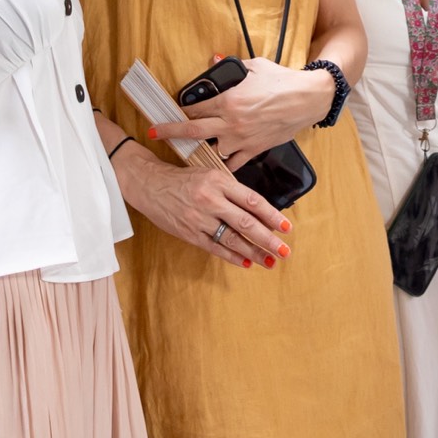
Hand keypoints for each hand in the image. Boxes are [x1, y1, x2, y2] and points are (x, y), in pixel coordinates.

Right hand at [116, 147, 290, 268]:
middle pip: (246, 222)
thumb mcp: (211, 175)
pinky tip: (245, 262)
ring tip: (269, 261)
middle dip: (268, 239)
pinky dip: (231, 256)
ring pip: (232, 238)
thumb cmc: (185, 179)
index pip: (253, 201)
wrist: (150, 184)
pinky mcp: (189, 233)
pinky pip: (214, 247)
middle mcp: (211, 200)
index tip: (286, 227)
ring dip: (253, 252)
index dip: (272, 215)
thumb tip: (259, 210)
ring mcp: (199, 218)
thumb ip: (232, 191)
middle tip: (285, 251)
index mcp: (219, 182)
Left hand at [157, 57, 332, 167]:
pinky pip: (233, 164)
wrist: (308, 98)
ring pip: (211, 151)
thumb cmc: (282, 80)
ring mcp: (242, 138)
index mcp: (229, 100)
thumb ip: (231, 66)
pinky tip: (215, 165)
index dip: (180, 109)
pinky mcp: (255, 148)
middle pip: (193, 131)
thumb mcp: (254, 66)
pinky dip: (223, 166)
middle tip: (154, 133)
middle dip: (170, 132)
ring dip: (199, 150)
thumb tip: (213, 60)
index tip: (171, 110)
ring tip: (188, 151)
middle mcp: (232, 122)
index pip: (195, 108)